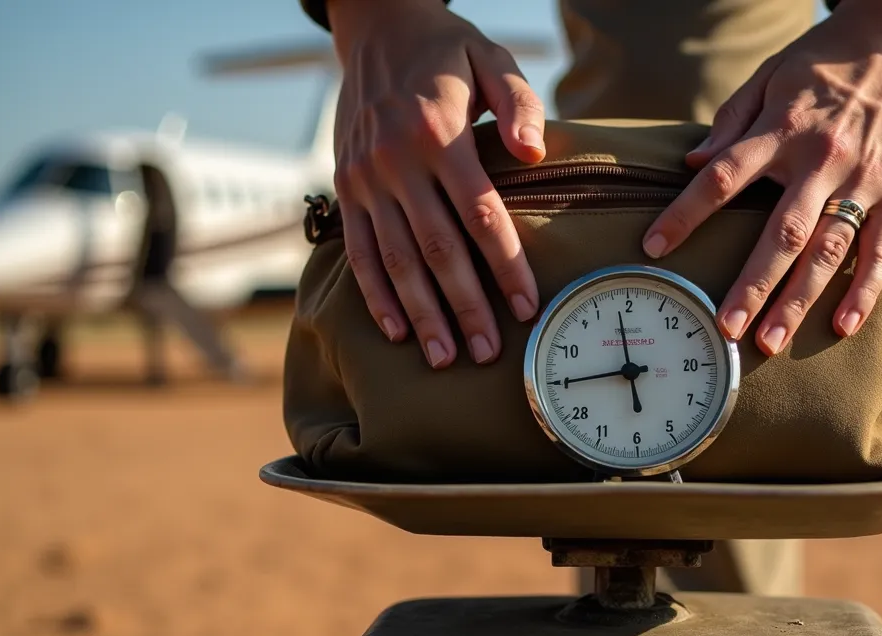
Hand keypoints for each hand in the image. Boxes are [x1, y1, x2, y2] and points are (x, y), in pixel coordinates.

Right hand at [327, 0, 545, 367]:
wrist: (374, 26)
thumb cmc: (446, 50)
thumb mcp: (492, 59)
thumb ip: (519, 105)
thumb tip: (535, 154)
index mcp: (440, 133)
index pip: (481, 214)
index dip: (506, 265)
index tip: (528, 306)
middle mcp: (397, 160)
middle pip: (438, 249)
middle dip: (465, 307)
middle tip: (489, 352)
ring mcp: (366, 178)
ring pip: (396, 260)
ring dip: (421, 314)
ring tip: (445, 357)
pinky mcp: (346, 186)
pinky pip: (359, 250)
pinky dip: (375, 294)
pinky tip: (396, 329)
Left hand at [639, 0, 881, 355]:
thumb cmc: (823, 63)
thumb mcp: (770, 76)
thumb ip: (732, 121)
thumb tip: (693, 162)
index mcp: (783, 130)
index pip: (724, 178)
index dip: (686, 213)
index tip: (654, 246)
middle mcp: (822, 160)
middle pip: (782, 233)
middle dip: (752, 285)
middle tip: (725, 327)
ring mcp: (863, 182)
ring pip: (828, 252)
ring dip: (799, 301)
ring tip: (770, 342)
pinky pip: (879, 250)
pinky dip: (864, 291)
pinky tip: (842, 327)